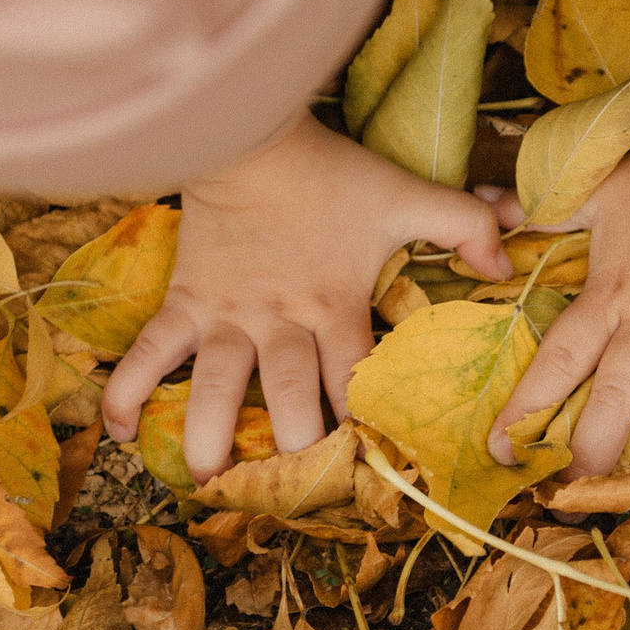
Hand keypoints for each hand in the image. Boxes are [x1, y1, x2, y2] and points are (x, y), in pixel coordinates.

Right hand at [102, 113, 506, 479]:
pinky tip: (122, 435)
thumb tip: (508, 260)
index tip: (373, 473)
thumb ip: (461, 225)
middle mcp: (281, 320)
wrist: (250, 134)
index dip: (366, 427)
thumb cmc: (329, 173)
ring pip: (217, 387)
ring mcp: (228, 314)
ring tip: (212, 481)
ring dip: (212, 437)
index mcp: (337, 305)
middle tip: (298, 495)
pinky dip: (131, 391)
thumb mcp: (405, 194)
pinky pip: (151, 351)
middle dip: (296, 450)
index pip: (356, 378)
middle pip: (291, 398)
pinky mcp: (186, 300)